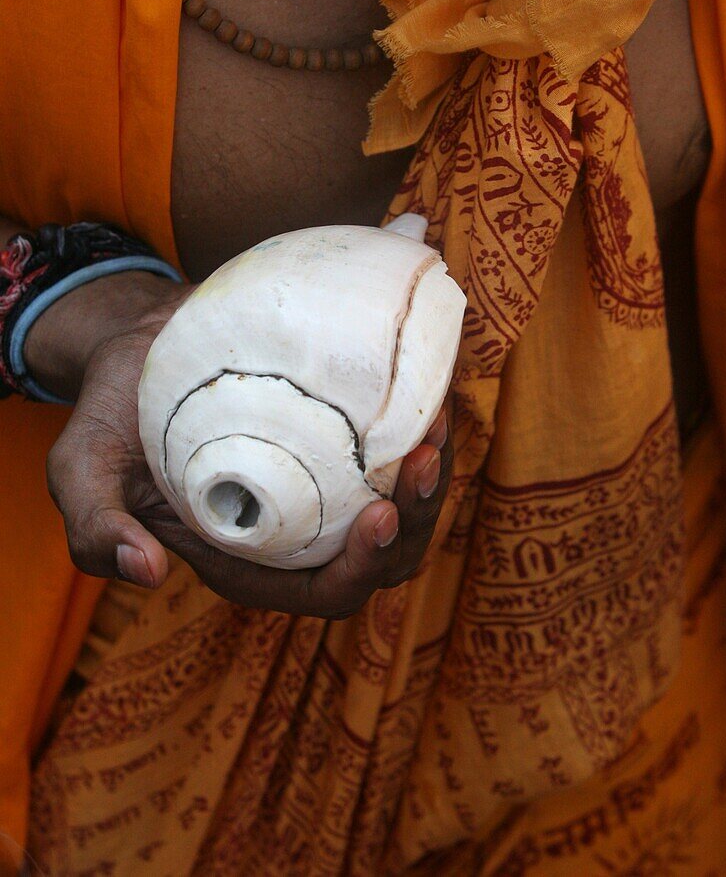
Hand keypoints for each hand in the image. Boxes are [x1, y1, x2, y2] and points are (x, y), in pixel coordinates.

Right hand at [43, 277, 452, 615]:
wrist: (142, 343)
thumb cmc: (114, 411)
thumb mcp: (81, 468)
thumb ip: (95, 528)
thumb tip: (146, 572)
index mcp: (248, 558)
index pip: (323, 592)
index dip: (361, 568)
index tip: (378, 512)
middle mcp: (299, 530)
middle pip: (384, 557)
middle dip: (415, 520)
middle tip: (421, 458)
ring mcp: (327, 484)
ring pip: (406, 507)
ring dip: (431, 478)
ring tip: (434, 426)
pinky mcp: (342, 439)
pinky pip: (399, 453)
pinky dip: (423, 432)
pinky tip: (429, 397)